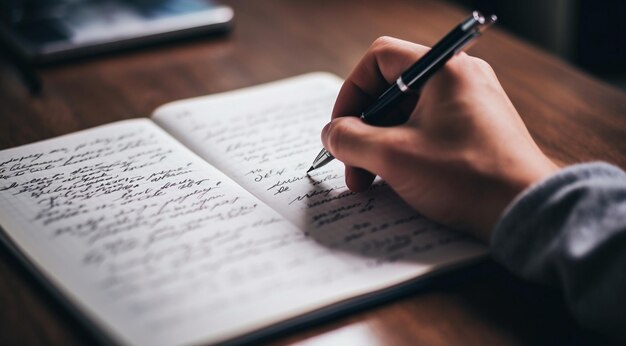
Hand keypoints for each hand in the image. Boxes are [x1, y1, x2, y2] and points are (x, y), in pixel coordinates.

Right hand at [322, 37, 558, 241]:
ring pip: (408, 113)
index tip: (341, 128)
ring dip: (381, 144)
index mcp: (443, 69)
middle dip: (363, 129)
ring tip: (370, 181)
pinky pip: (428, 129)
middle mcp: (460, 78)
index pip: (379, 59)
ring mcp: (471, 103)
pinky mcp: (476, 129)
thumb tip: (331, 133)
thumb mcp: (393, 156)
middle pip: (391, 89)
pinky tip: (397, 180)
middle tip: (352, 165)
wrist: (524, 210)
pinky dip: (405, 149)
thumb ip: (350, 139)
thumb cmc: (465, 177)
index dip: (351, 92)